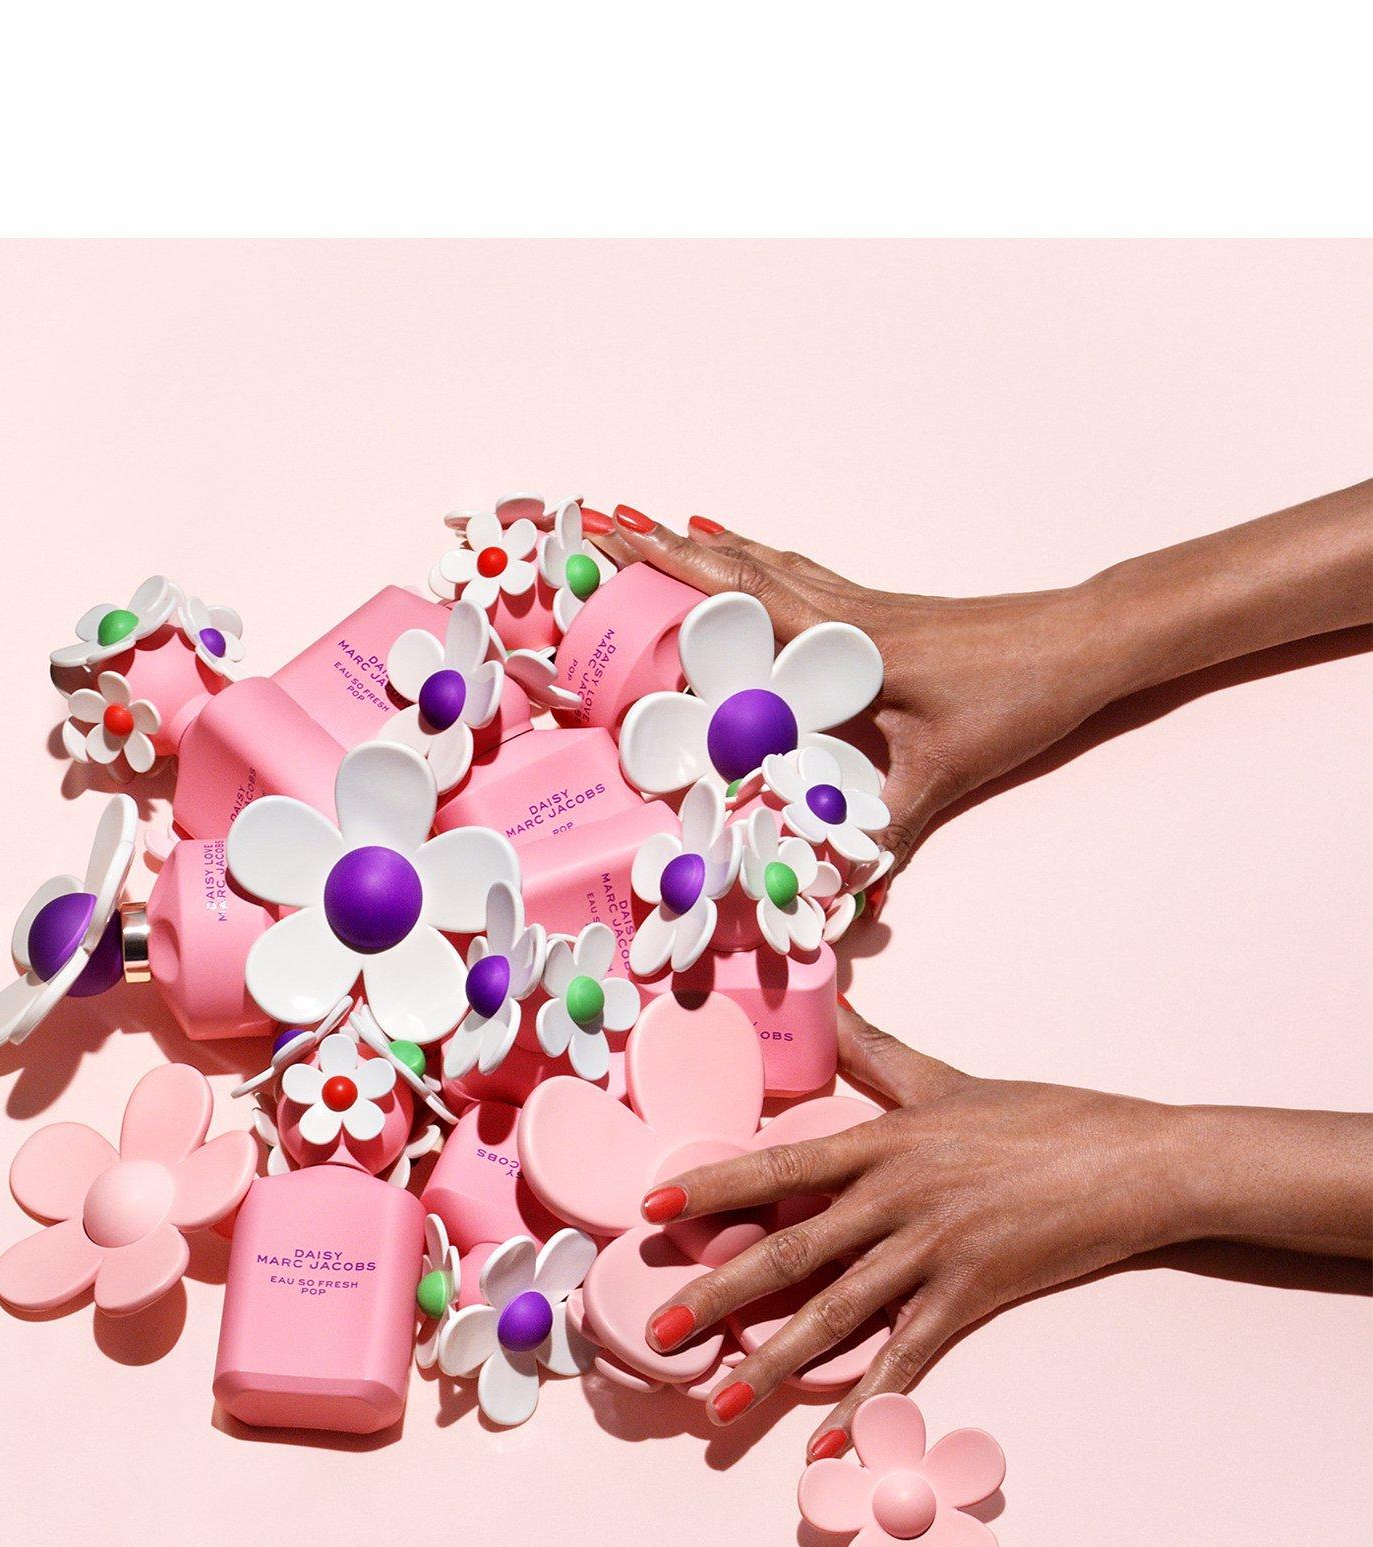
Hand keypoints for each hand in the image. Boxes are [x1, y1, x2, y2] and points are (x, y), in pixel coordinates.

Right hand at [595, 485, 1372, 872]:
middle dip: (659, 546)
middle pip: (732, 567)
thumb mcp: (941, 774)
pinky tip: (739, 561)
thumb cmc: (1013, 701)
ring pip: (762, 562)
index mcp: (840, 643)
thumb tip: (828, 891)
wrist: (1081, 646)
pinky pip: (796, 576)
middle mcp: (839, 610)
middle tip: (596, 524)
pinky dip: (753, 562)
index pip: (735, 602)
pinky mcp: (880, 611)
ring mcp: (858, 603)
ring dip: (699, 548)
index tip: (606, 549)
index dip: (667, 576)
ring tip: (643, 530)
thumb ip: (877, 831)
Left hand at [640, 1004, 1371, 1460]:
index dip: (714, 1189)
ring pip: (835, 1315)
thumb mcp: (947, 1079)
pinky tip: (828, 1446)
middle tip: (656, 1334)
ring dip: (771, 1366)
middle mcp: (897, 1196)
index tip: (653, 1209)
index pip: (780, 1167)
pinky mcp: (972, 1294)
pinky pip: (906, 1358)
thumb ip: (876, 1051)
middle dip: (715, 1296)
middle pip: (789, 1252)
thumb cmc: (1044, 1119)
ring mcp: (934, 1249)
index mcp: (885, 1141)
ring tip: (716, 1406)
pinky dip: (867, 1405)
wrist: (1136, 1161)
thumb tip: (827, 997)